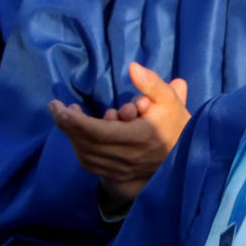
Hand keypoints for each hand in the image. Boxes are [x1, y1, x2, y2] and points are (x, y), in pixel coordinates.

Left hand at [49, 62, 190, 203]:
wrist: (186, 157)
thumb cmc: (175, 123)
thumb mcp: (169, 99)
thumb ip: (151, 83)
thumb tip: (132, 67)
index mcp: (140, 137)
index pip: (97, 132)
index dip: (73, 120)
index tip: (59, 105)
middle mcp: (128, 158)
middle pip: (86, 144)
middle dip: (67, 125)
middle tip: (58, 108)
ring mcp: (123, 170)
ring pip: (86, 156)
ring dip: (73, 137)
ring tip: (69, 119)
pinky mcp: (119, 177)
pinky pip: (91, 165)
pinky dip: (80, 150)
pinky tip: (79, 136)